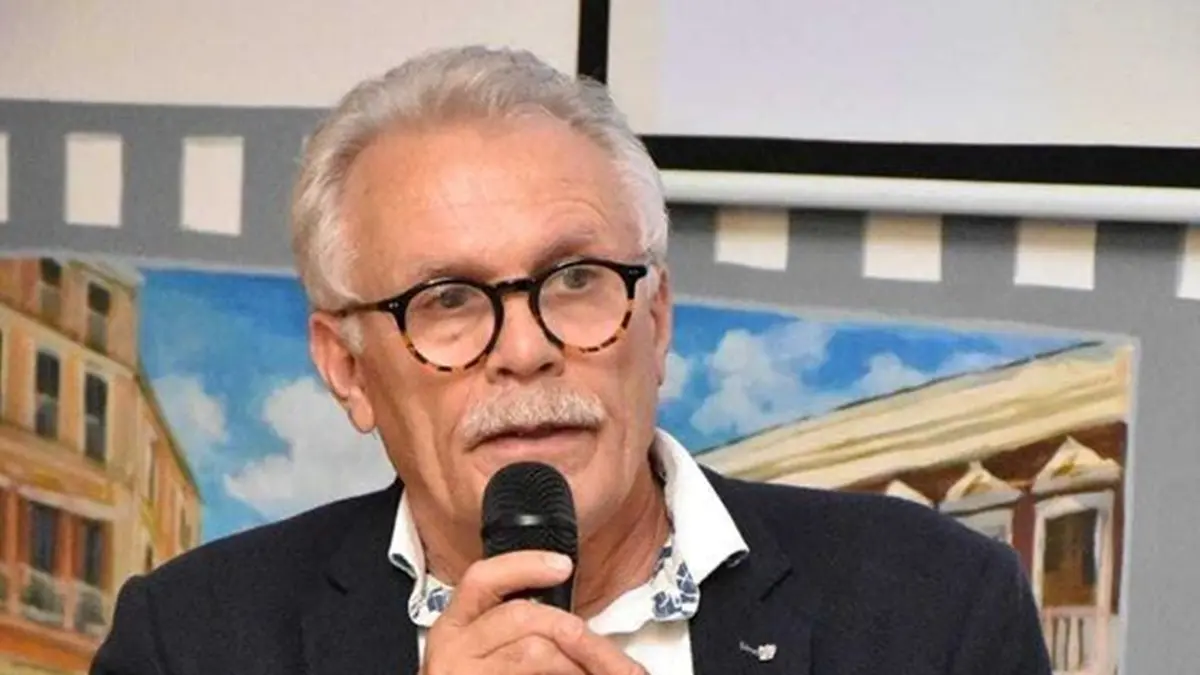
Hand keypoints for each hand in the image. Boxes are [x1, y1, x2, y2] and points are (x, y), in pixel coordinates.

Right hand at [421, 550, 645, 674]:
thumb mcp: (486, 654)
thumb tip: (574, 628)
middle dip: (580, 632)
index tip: (563, 566)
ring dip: (579, 664)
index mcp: (455, 627)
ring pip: (535, 651)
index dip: (524, 566)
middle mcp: (453, 649)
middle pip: (523, 615)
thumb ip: (519, 633)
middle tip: (621, 660)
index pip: (482, 579)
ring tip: (602, 674)